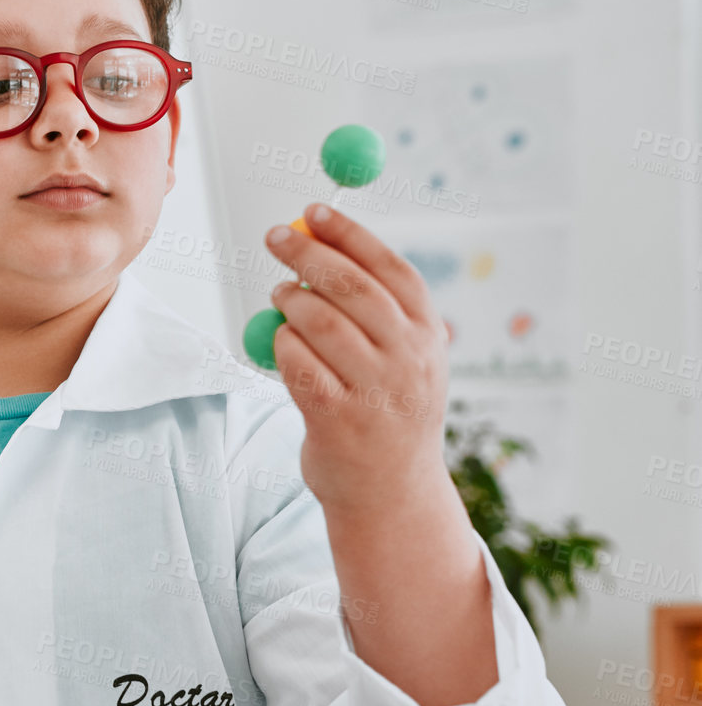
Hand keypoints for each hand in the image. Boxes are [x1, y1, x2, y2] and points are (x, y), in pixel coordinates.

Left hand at [262, 203, 451, 514]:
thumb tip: (322, 249)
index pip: (391, 270)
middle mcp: (409, 361)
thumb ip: (379, 313)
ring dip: (290, 299)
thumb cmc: (389, 414)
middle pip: (352, 288)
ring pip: (320, 323)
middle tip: (275, 236)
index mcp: (429, 337)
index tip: (315, 210)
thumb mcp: (408, 361)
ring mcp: (374, 391)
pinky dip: (281, 343)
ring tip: (280, 293)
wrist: (392, 494)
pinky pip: (297, 363)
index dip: (351, 234)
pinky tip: (279, 339)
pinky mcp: (336, 419)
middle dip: (308, 253)